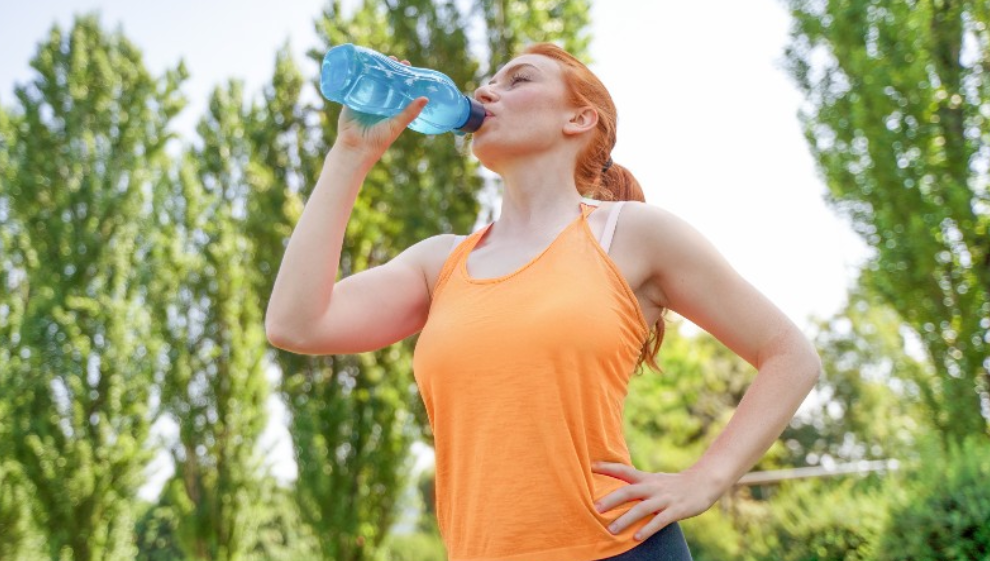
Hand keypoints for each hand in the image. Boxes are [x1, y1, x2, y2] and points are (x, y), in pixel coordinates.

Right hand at [334, 56, 427, 165]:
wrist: (356, 149)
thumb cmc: (378, 140)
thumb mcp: (397, 124)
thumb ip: (410, 112)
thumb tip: (426, 98)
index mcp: (390, 108)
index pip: (398, 88)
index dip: (402, 77)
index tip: (406, 65)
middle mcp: (378, 103)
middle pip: (384, 82)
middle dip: (388, 70)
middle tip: (393, 59)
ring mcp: (364, 101)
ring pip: (369, 81)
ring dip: (374, 70)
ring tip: (379, 58)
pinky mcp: (350, 101)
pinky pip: (354, 86)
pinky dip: (356, 76)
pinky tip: (360, 64)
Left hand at [590, 462, 722, 540]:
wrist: (704, 482)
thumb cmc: (675, 484)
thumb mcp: (656, 479)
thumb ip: (639, 482)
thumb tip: (620, 485)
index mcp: (647, 478)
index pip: (624, 470)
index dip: (608, 468)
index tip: (591, 466)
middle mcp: (653, 487)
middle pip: (629, 491)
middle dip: (611, 500)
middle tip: (595, 507)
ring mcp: (665, 499)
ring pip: (642, 508)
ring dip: (626, 519)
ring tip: (611, 530)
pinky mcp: (676, 510)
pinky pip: (659, 521)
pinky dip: (647, 529)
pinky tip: (636, 538)